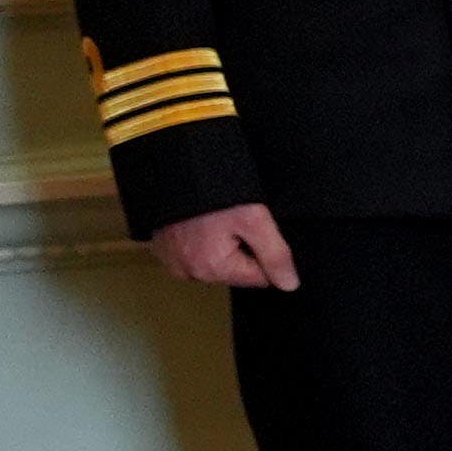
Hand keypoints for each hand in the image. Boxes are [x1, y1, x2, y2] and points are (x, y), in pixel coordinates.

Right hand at [152, 200, 296, 291]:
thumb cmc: (213, 190)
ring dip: (222, 243)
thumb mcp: (254, 219)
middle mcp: (187, 272)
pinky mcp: (162, 249)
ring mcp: (171, 261)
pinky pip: (194, 251)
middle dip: (242, 247)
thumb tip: (289, 284)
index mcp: (211, 268)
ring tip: (218, 217)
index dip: (266, 253)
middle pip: (236, 271)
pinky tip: (203, 220)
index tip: (255, 229)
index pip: (258, 278)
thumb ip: (275, 254)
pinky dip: (203, 239)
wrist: (176, 165)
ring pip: (216, 261)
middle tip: (233, 219)